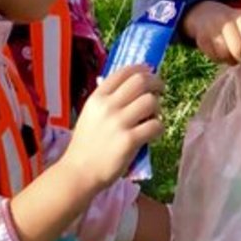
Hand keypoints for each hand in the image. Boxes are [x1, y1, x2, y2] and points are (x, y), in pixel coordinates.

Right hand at [61, 64, 163, 188]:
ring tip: (153, 116)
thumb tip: (133, 86)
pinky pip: (155, 125)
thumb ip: (108, 100)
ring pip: (151, 102)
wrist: (79, 172)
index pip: (124, 72)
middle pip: (141, 81)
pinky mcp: (129, 140)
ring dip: (158, 108)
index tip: (150, 72)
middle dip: (156, 82)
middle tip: (161, 89)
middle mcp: (107, 106)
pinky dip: (159, 128)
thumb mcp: (90, 115)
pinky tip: (153, 134)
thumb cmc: (87, 144)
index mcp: (97, 98)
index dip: (142, 69)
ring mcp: (118, 123)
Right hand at [181, 1, 240, 74]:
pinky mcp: (201, 38)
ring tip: (230, 52)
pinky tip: (219, 50)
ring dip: (230, 59)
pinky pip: (214, 57)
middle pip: (238, 49)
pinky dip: (219, 59)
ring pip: (225, 55)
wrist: (208, 14)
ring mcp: (212, 28)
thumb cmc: (236, 26)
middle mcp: (226, 19)